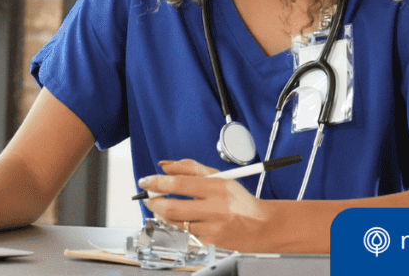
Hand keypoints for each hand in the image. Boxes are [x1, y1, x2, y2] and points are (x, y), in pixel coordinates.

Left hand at [139, 159, 274, 251]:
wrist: (262, 227)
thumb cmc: (239, 201)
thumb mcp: (220, 177)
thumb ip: (190, 168)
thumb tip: (165, 166)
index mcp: (217, 188)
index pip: (179, 184)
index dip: (157, 182)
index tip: (145, 181)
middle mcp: (215, 209)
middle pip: (172, 207)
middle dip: (154, 201)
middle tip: (148, 197)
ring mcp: (212, 229)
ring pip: (175, 223)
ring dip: (163, 213)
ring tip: (163, 206)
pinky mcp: (210, 243)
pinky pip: (185, 234)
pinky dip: (178, 225)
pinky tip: (181, 219)